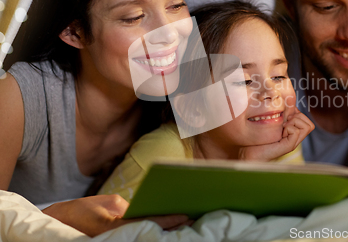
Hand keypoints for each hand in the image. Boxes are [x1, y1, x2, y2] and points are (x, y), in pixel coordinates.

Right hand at [42, 194, 191, 236]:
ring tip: (184, 222)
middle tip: (192, 218)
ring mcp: (117, 241)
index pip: (149, 221)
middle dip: (171, 226)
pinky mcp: (114, 241)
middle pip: (151, 230)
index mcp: (117, 225)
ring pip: (146, 235)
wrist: (60, 223)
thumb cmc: (83, 211)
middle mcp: (119, 237)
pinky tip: (166, 227)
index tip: (186, 215)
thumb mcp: (108, 203)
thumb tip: (149, 211)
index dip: (169, 219)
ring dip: (164, 229)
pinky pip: (137, 236)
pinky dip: (152, 230)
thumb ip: (130, 208)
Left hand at [239, 107, 314, 160]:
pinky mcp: (289, 146)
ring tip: (283, 126)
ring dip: (295, 122)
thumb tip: (285, 104)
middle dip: (298, 117)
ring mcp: (293, 142)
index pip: (306, 120)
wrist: (249, 152)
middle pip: (310, 124)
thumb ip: (279, 116)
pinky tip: (280, 132)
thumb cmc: (258, 138)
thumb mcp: (270, 123)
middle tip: (284, 122)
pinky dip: (289, 128)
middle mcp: (295, 138)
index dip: (297, 114)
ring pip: (307, 126)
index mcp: (292, 132)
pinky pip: (296, 132)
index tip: (284, 116)